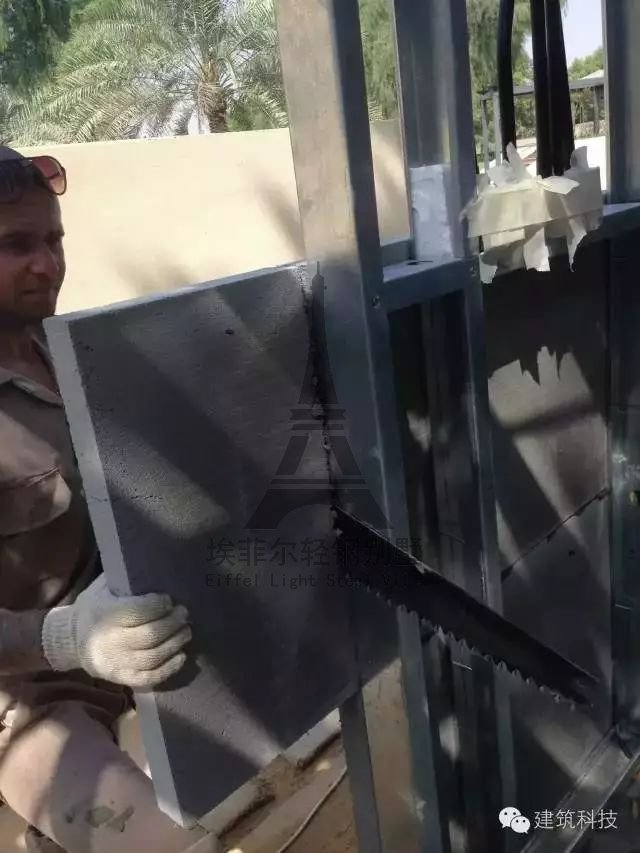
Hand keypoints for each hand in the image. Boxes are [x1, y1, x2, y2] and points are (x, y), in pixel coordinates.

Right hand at [41, 574, 191, 689]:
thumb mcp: (104, 588)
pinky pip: (148, 678)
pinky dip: (168, 669)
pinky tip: (181, 656)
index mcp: (106, 614)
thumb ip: (125, 578)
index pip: (139, 611)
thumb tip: (152, 561)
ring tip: (186, 631)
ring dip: (175, 643)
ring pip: (153, 657)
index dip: (159, 605)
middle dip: (172, 623)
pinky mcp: (121, 678)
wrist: (70, 640)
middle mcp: (111, 640)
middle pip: (150, 635)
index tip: (169, 599)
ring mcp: (116, 663)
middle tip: (184, 613)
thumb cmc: (94, 608)